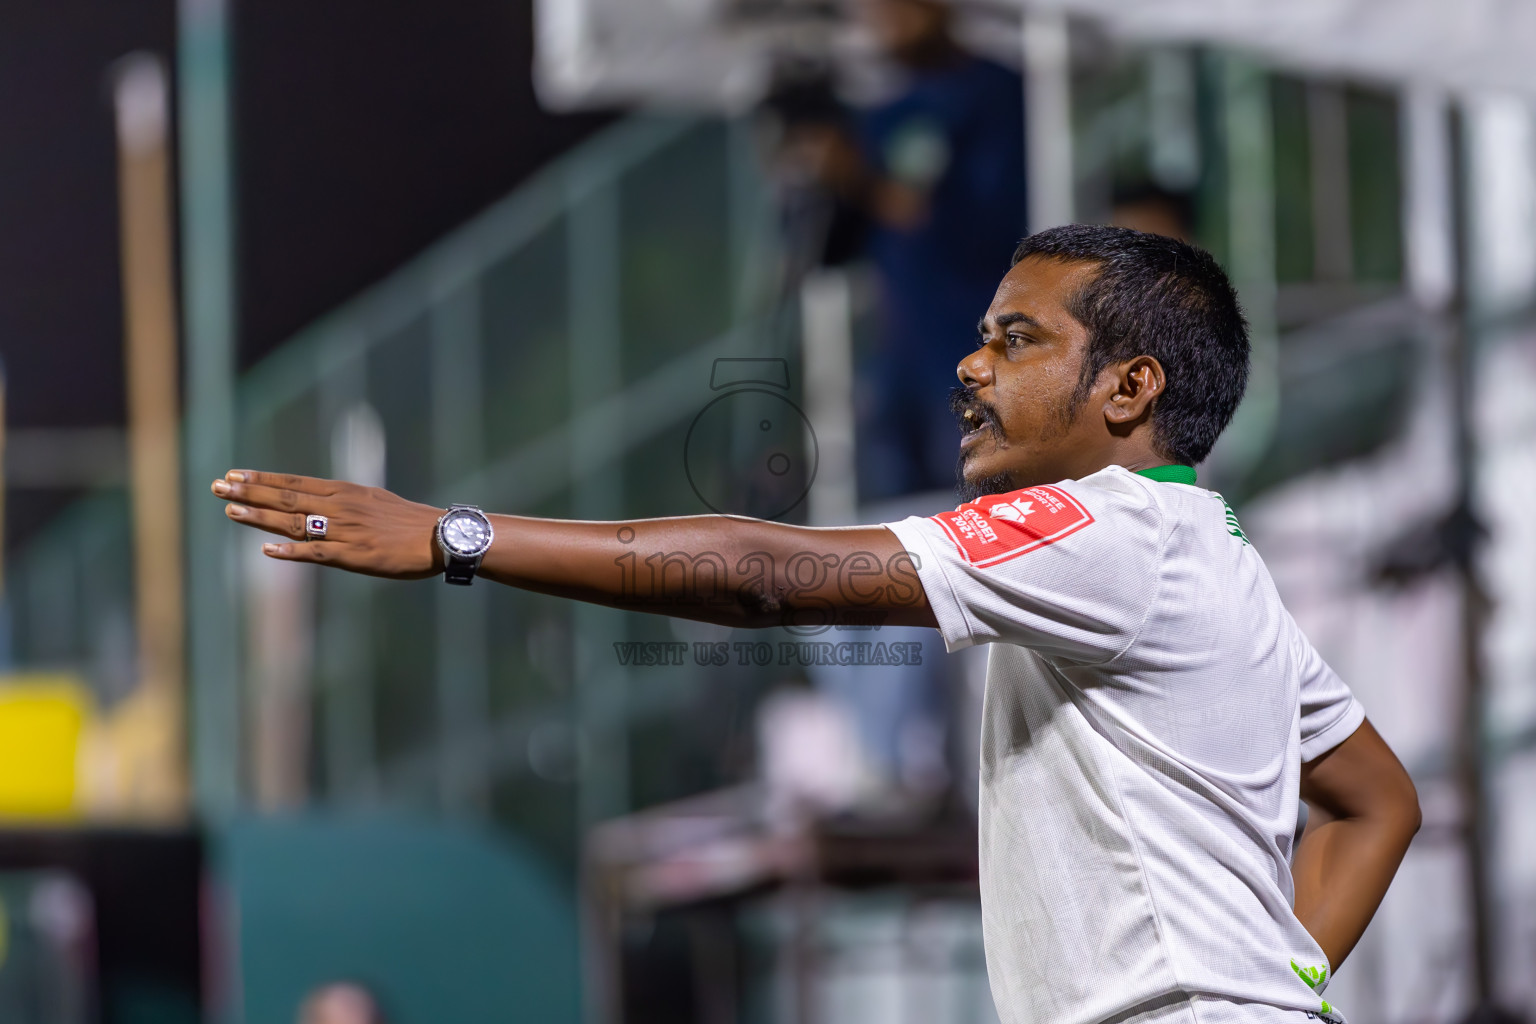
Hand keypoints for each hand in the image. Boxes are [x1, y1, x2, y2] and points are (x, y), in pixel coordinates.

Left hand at [211, 470, 444, 579]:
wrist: (440, 537)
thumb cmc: (409, 522)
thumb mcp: (374, 500)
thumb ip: (344, 502)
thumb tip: (318, 500)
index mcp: (344, 492)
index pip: (294, 483)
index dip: (262, 479)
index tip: (233, 474)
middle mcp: (340, 508)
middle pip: (286, 499)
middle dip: (249, 492)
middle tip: (218, 487)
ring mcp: (345, 531)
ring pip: (294, 523)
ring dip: (260, 517)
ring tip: (230, 511)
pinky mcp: (354, 556)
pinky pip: (316, 554)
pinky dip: (291, 552)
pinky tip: (267, 551)